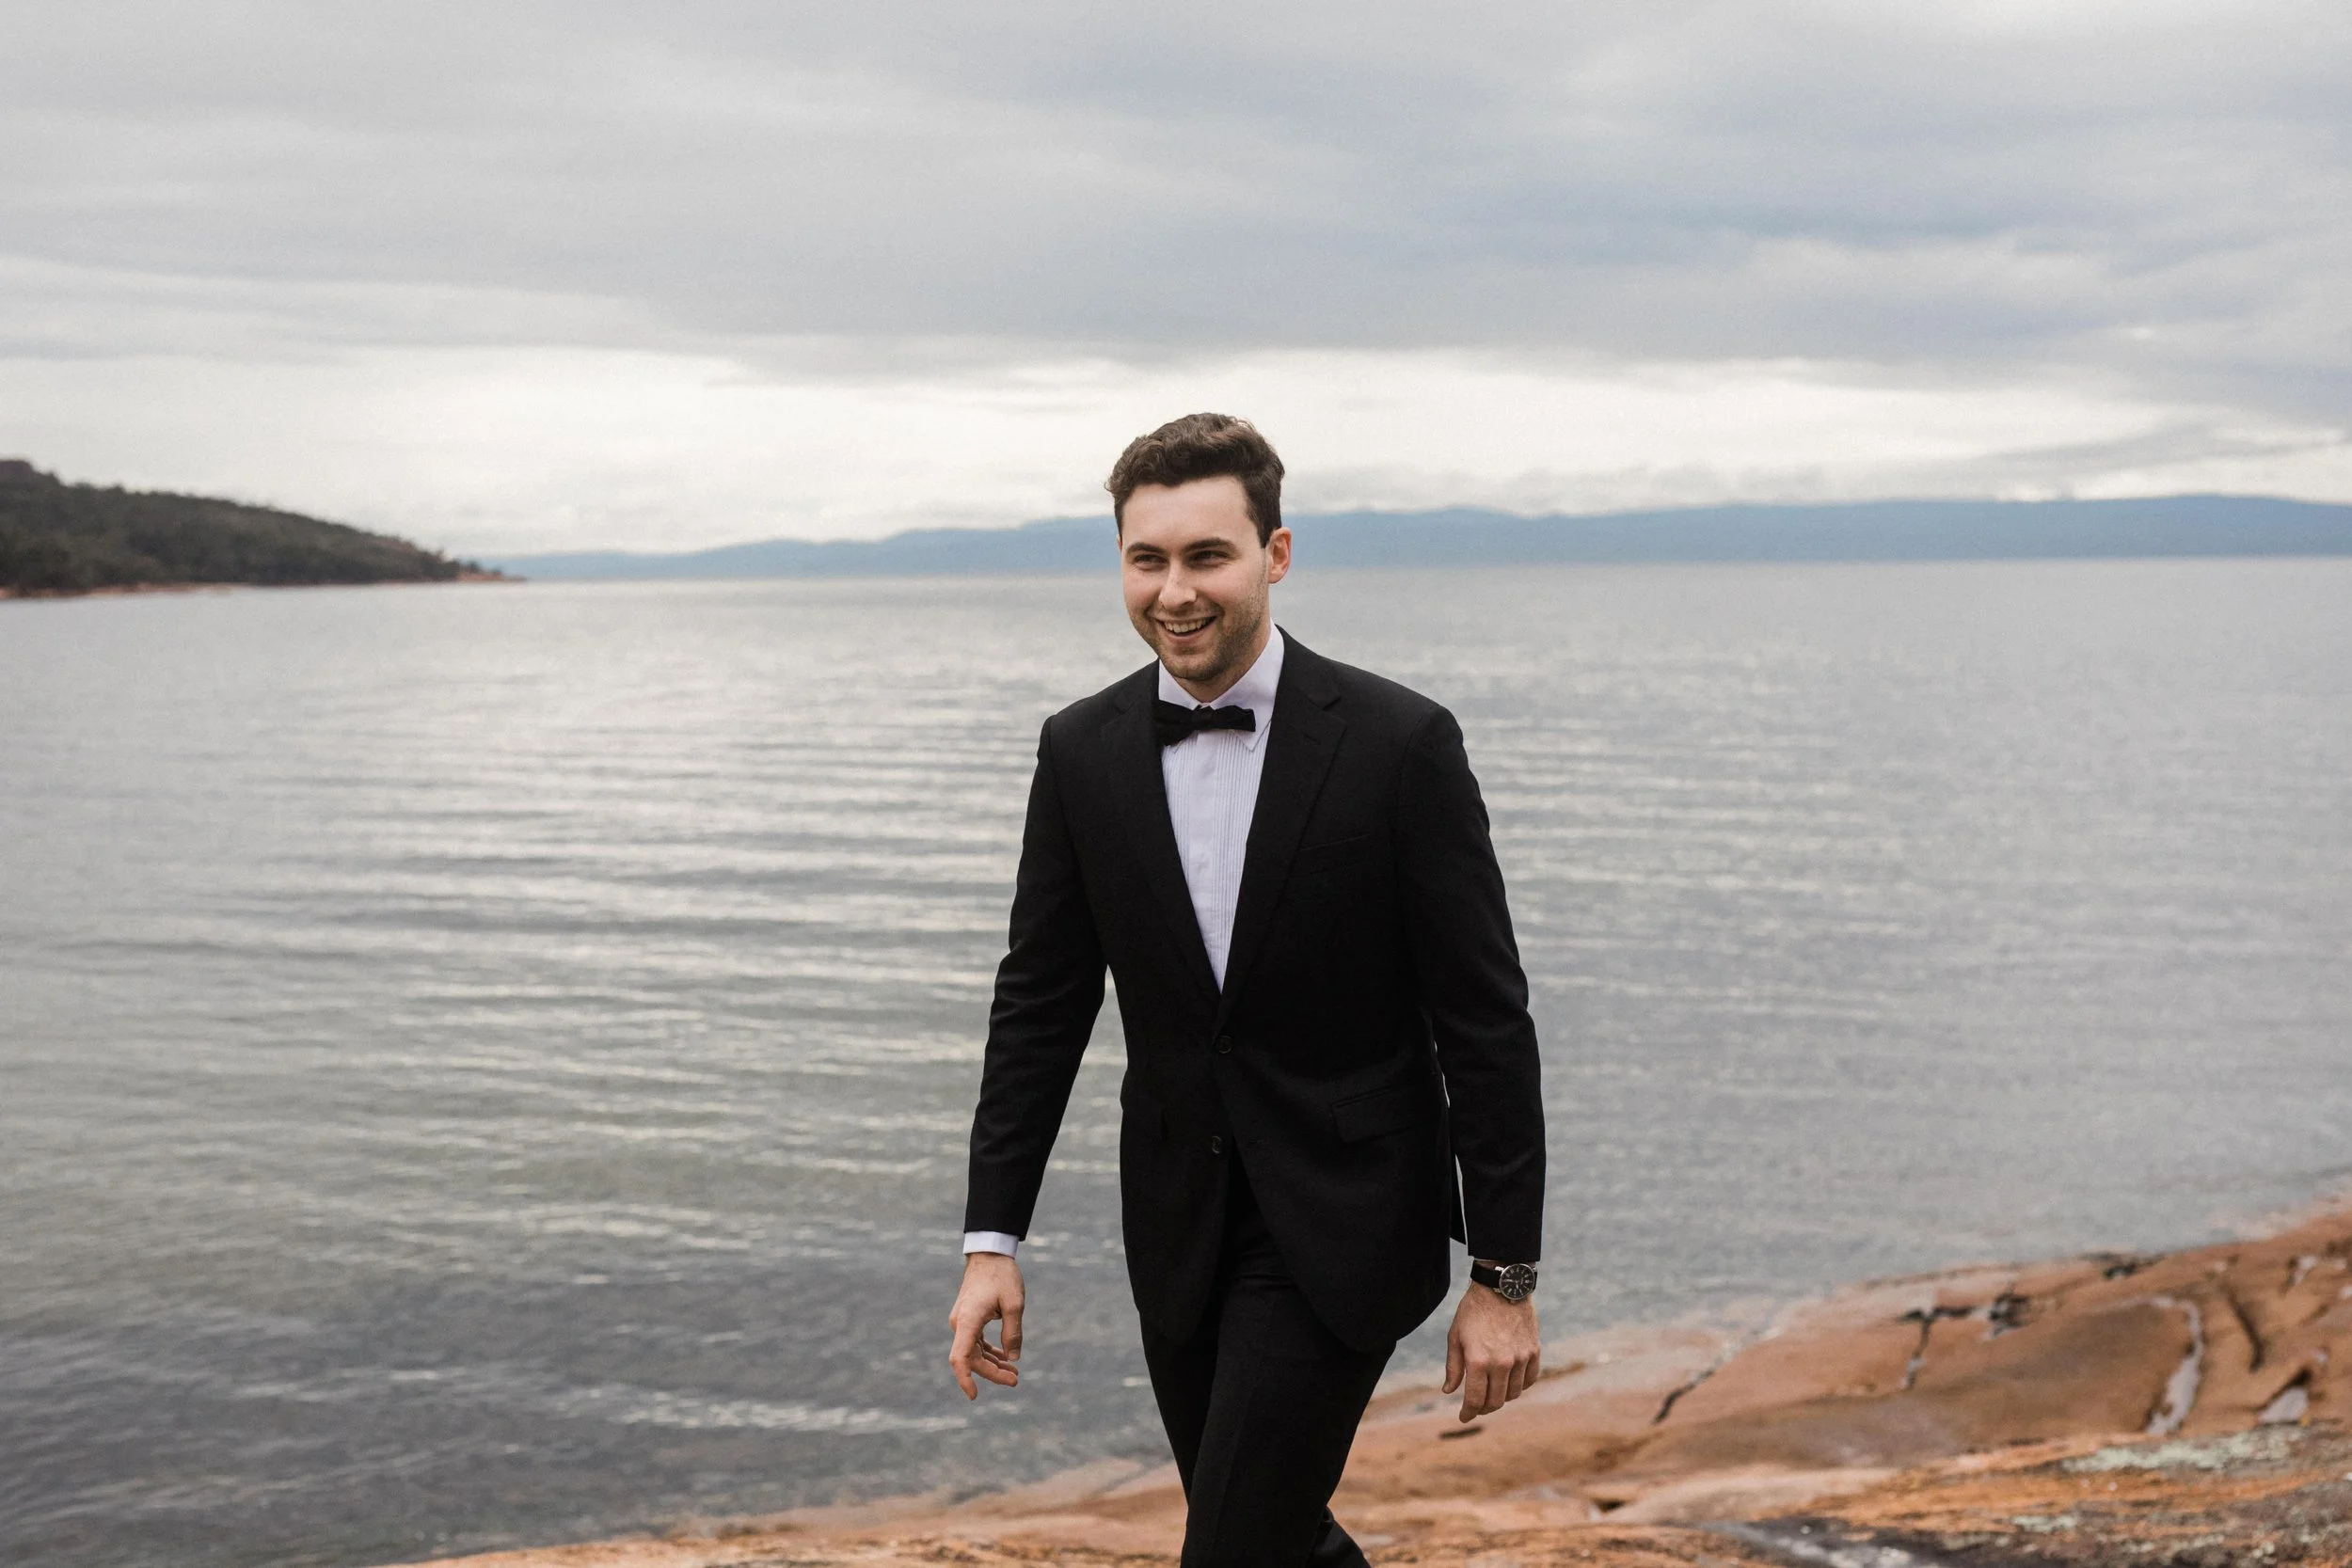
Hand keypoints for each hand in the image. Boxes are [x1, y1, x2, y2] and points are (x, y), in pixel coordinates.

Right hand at [947, 1251, 1024, 1398]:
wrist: (989, 1254)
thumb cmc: (1002, 1276)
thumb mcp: (1014, 1304)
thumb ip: (1013, 1332)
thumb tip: (1013, 1358)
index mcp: (968, 1321)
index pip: (960, 1358)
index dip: (965, 1379)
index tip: (974, 1396)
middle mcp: (960, 1324)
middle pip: (971, 1359)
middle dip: (992, 1373)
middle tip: (1016, 1380)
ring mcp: (963, 1321)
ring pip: (974, 1352)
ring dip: (992, 1364)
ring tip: (1015, 1373)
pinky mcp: (968, 1319)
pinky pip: (976, 1342)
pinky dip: (990, 1352)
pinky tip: (1005, 1357)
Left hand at [1442, 1279, 1539, 1422]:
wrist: (1501, 1287)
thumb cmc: (1473, 1311)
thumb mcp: (1455, 1337)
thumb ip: (1453, 1367)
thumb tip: (1448, 1391)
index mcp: (1478, 1361)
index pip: (1475, 1400)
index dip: (1468, 1413)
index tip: (1464, 1417)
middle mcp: (1501, 1363)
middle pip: (1496, 1402)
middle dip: (1484, 1408)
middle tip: (1477, 1407)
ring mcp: (1520, 1358)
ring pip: (1513, 1393)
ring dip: (1502, 1397)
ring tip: (1492, 1391)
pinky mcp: (1533, 1351)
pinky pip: (1529, 1379)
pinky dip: (1520, 1385)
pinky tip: (1510, 1381)